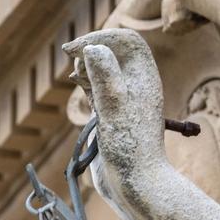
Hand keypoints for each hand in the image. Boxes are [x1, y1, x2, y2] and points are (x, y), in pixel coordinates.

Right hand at [61, 28, 168, 200]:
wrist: (134, 183)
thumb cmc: (129, 146)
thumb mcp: (114, 106)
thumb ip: (104, 75)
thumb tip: (94, 47)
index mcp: (144, 77)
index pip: (127, 40)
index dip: (100, 37)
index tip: (74, 50)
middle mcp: (136, 85)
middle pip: (113, 50)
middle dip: (90, 50)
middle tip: (76, 67)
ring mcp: (123, 99)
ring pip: (103, 68)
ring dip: (86, 66)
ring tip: (79, 80)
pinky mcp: (111, 113)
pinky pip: (97, 87)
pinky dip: (86, 82)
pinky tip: (79, 87)